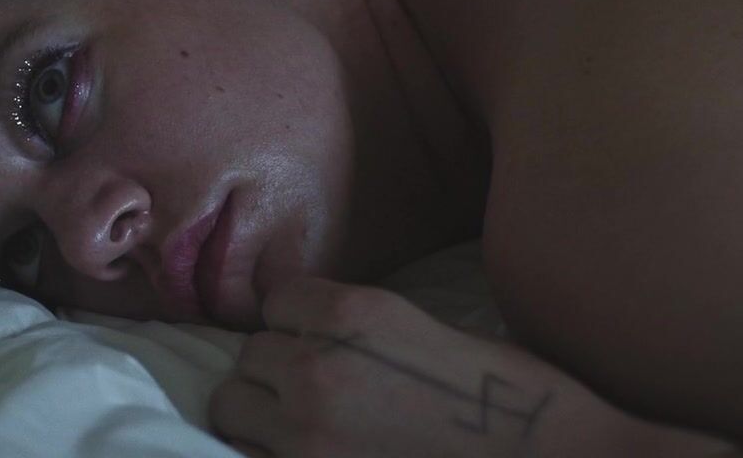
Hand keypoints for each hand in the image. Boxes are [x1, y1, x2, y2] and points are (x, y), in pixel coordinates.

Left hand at [208, 277, 604, 457]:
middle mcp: (318, 367)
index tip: (316, 342)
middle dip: (276, 369)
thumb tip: (309, 335)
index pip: (276, 300)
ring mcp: (308, 434)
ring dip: (260, 413)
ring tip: (303, 429)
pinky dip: (271, 454)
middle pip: (250, 353)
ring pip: (231, 405)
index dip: (296, 323)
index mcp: (354, 314)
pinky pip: (251, 457)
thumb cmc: (511, 400)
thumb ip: (356, 329)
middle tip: (316, 393)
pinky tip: (311, 455)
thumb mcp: (428, 331)